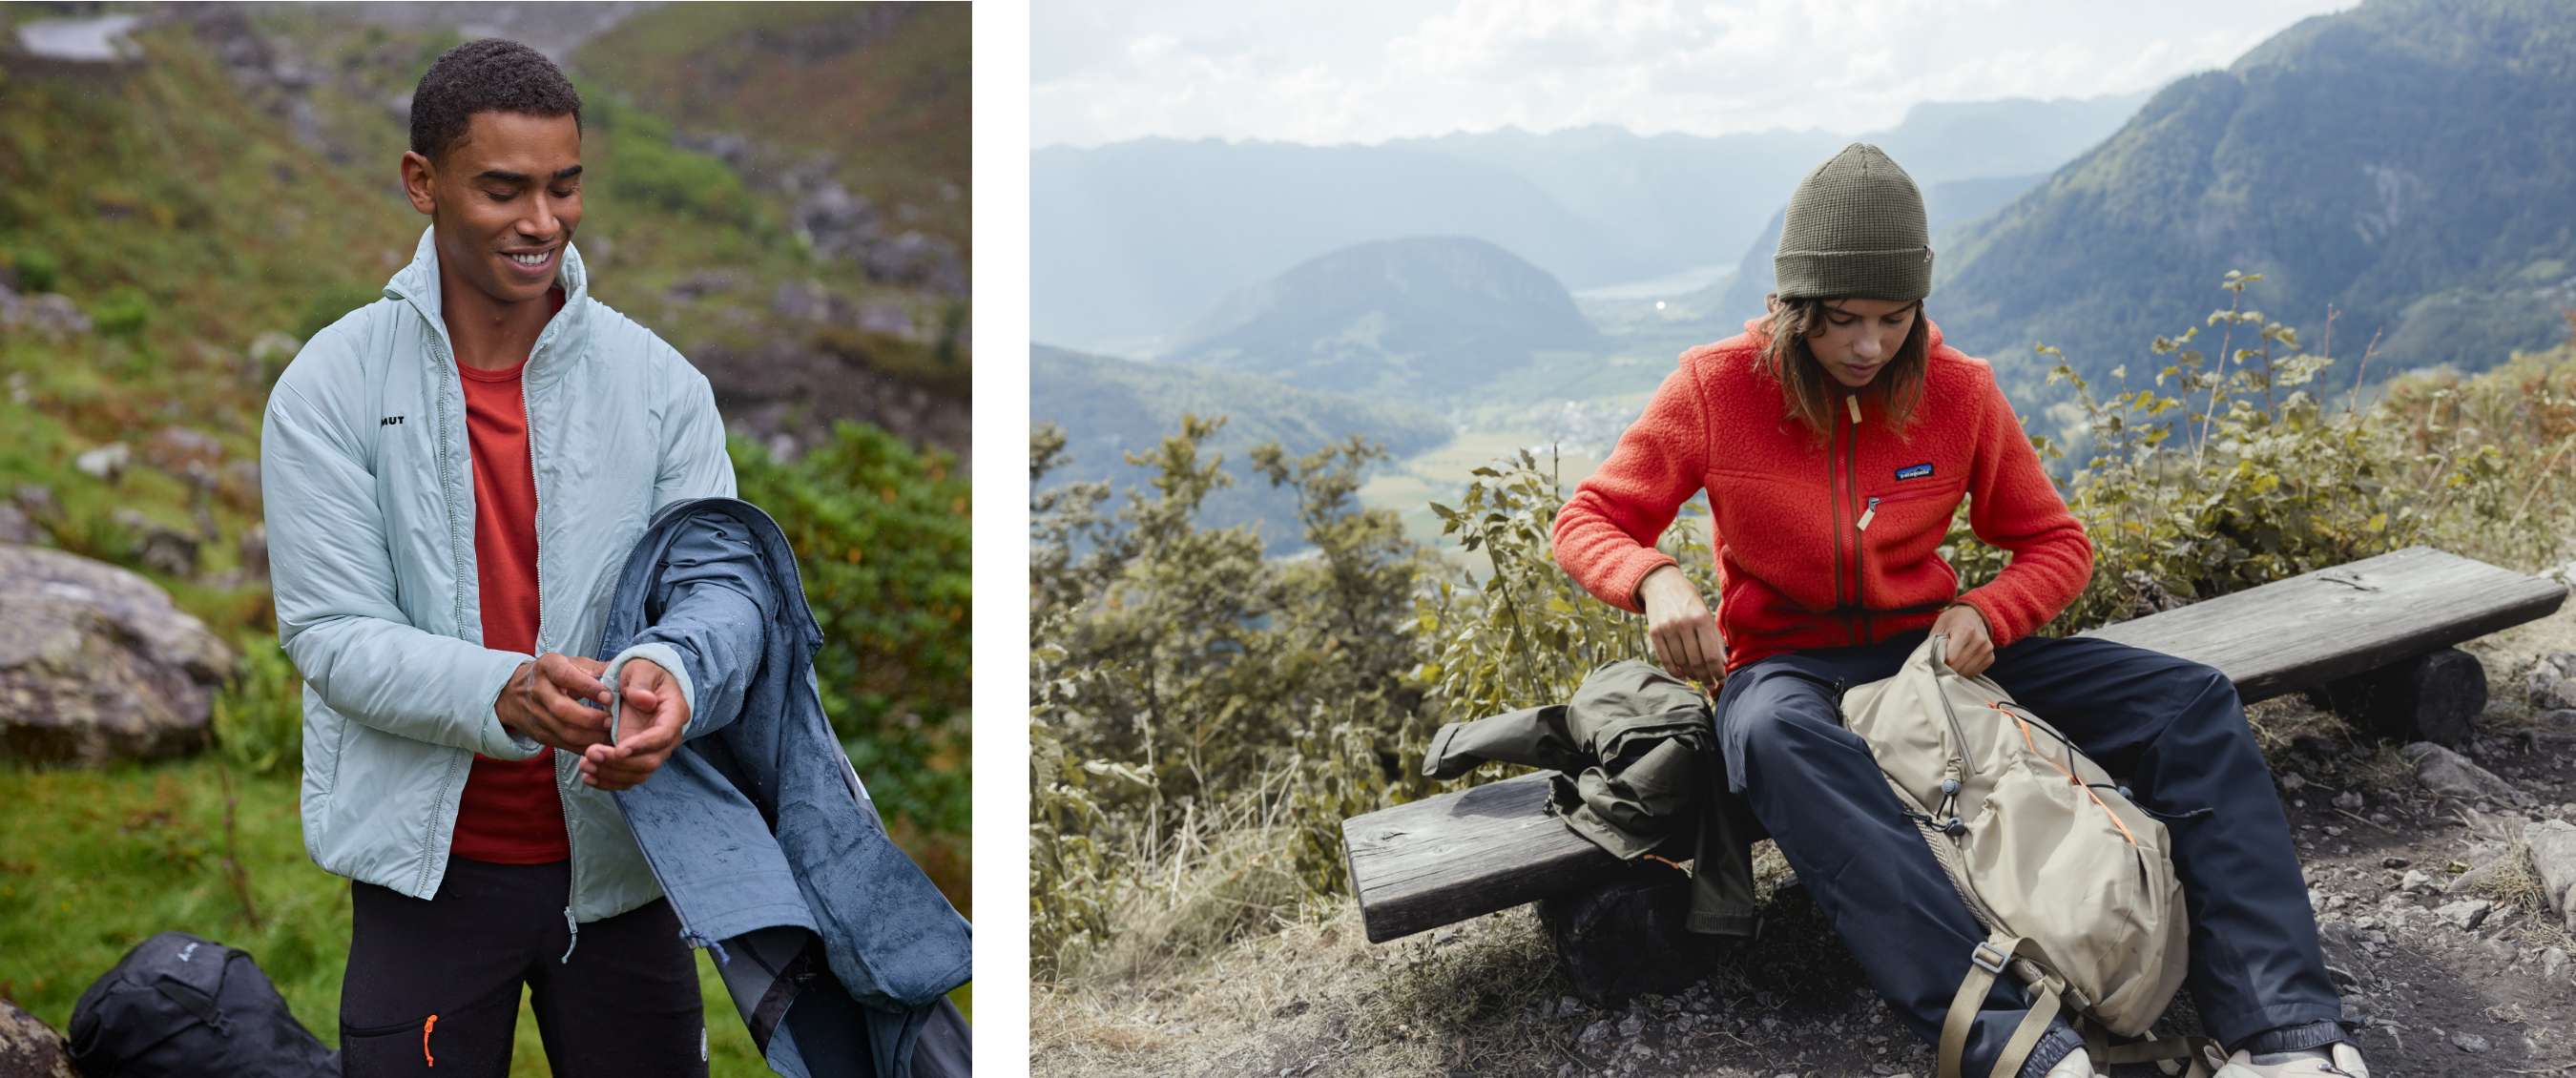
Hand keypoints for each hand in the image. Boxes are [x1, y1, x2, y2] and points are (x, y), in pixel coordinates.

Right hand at [498, 654, 613, 751]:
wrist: (514, 692)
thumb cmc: (555, 674)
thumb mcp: (571, 663)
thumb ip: (596, 668)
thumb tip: (625, 671)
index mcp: (548, 667)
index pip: (566, 677)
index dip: (588, 687)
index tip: (609, 697)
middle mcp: (538, 691)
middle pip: (562, 709)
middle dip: (589, 718)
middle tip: (611, 722)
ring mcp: (536, 715)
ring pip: (562, 731)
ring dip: (589, 737)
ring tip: (611, 738)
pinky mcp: (538, 734)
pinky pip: (563, 744)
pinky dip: (583, 748)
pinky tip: (601, 747)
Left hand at [579, 659, 689, 790]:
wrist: (641, 682)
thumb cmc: (642, 672)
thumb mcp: (640, 669)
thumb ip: (640, 684)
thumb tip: (645, 701)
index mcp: (674, 713)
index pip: (663, 736)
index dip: (642, 745)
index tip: (619, 749)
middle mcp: (667, 737)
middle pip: (649, 761)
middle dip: (619, 763)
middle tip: (591, 754)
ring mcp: (653, 750)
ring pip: (637, 774)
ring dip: (610, 774)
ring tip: (584, 765)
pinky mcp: (638, 758)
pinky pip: (627, 778)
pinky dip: (608, 781)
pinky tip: (588, 777)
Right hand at [1637, 564, 1726, 685]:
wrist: (1662, 584)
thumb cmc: (1689, 600)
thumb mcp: (1706, 612)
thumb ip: (1715, 637)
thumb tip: (1723, 663)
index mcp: (1701, 618)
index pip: (1711, 654)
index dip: (1718, 672)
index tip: (1722, 680)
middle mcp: (1684, 623)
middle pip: (1696, 661)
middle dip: (1706, 677)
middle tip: (1711, 685)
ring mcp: (1667, 628)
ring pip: (1681, 662)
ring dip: (1691, 675)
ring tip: (1698, 679)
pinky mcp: (1654, 632)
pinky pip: (1665, 659)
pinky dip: (1674, 671)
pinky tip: (1682, 675)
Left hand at [1933, 602, 1993, 676]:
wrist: (1973, 615)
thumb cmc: (1952, 621)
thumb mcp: (1939, 627)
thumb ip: (1934, 645)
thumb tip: (1928, 664)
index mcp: (1965, 630)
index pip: (1951, 658)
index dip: (1940, 662)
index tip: (1935, 660)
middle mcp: (1979, 640)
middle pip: (1959, 667)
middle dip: (1946, 669)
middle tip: (1940, 664)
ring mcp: (1987, 650)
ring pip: (1967, 672)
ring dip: (1955, 672)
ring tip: (1950, 663)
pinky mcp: (1990, 658)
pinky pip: (1974, 673)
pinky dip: (1965, 671)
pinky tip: (1960, 663)